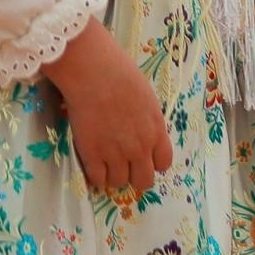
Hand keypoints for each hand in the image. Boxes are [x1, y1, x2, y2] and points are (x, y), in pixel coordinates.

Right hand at [40, 17, 171, 193]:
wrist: (93, 72)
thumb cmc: (120, 73)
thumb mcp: (146, 97)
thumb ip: (147, 120)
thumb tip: (140, 129)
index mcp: (156, 131)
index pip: (163, 163)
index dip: (152, 162)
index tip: (142, 156)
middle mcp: (140, 148)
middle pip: (143, 180)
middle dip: (134, 174)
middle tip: (123, 164)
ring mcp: (116, 154)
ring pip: (119, 182)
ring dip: (112, 175)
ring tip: (104, 161)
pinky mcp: (92, 155)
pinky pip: (98, 179)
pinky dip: (95, 176)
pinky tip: (92, 163)